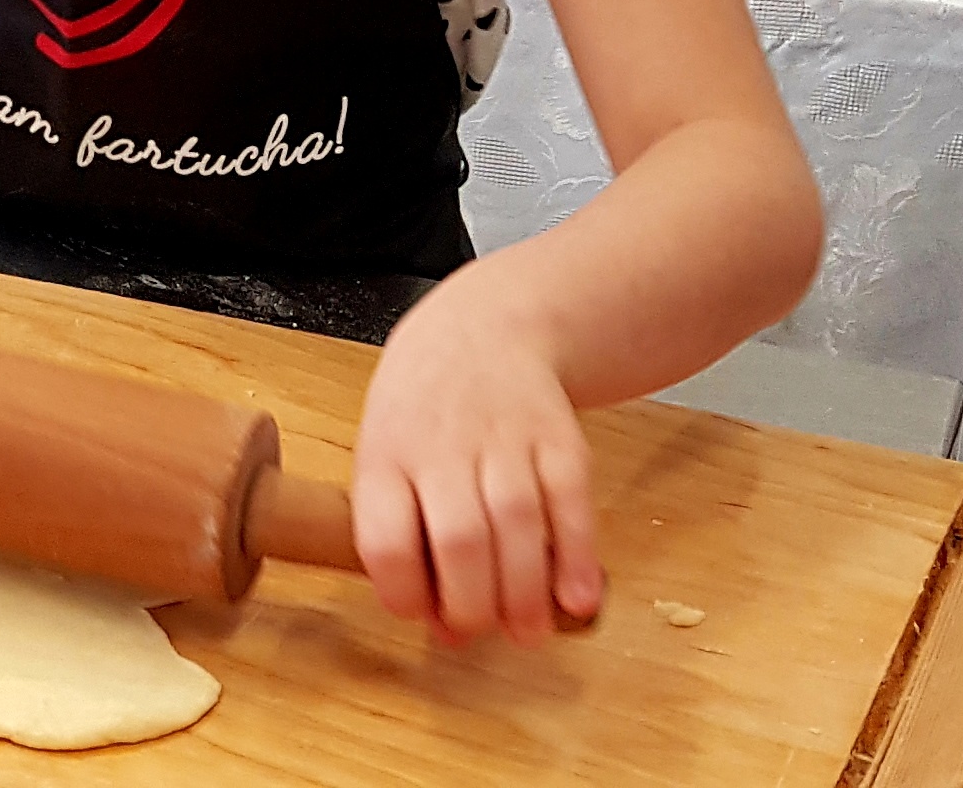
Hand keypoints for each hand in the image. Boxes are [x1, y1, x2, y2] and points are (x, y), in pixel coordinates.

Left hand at [349, 278, 601, 645]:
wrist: (487, 328)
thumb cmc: (425, 412)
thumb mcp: (386, 455)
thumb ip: (405, 537)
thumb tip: (440, 625)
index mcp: (385, 454)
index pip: (385, 538)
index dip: (403, 591)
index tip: (420, 615)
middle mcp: (443, 445)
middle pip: (460, 539)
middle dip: (472, 604)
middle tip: (479, 630)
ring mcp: (505, 437)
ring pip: (518, 524)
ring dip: (526, 593)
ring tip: (527, 633)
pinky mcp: (559, 437)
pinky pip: (572, 502)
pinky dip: (577, 557)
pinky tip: (576, 599)